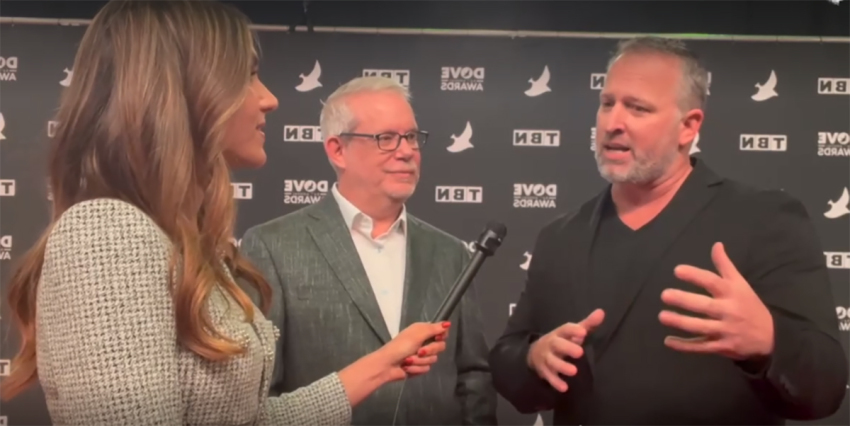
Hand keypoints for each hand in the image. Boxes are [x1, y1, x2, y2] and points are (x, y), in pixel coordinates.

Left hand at [379, 322, 449, 380]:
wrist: (387, 365)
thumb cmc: (401, 346)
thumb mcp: (417, 334)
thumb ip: (434, 329)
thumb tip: (448, 323)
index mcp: (423, 331)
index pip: (442, 331)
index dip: (442, 336)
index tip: (437, 338)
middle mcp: (424, 342)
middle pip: (440, 346)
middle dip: (429, 351)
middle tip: (419, 351)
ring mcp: (422, 355)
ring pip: (433, 359)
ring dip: (420, 361)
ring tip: (408, 360)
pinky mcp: (419, 367)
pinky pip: (426, 368)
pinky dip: (416, 368)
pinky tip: (407, 367)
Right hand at [526, 309, 604, 391]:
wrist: (535, 352)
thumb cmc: (561, 341)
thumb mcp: (571, 332)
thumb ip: (587, 324)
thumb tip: (601, 312)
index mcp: (559, 333)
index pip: (565, 329)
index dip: (573, 330)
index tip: (583, 332)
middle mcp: (551, 344)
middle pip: (557, 344)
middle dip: (567, 348)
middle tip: (580, 352)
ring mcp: (546, 357)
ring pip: (552, 361)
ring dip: (562, 366)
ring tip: (574, 371)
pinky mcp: (543, 370)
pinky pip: (549, 376)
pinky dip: (555, 382)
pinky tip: (564, 388)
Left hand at [660, 242, 773, 359]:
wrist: (770, 337)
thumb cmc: (749, 306)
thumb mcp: (740, 284)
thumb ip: (725, 265)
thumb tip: (716, 245)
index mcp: (732, 293)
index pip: (712, 282)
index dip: (695, 276)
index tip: (677, 270)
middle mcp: (728, 311)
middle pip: (704, 306)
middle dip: (684, 300)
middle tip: (664, 295)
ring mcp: (725, 331)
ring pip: (700, 327)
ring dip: (681, 322)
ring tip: (662, 316)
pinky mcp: (722, 347)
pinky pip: (701, 347)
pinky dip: (684, 346)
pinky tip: (668, 341)